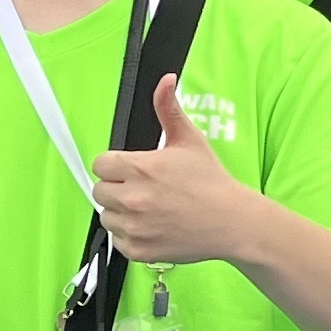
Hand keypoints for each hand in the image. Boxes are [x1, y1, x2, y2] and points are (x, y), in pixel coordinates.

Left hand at [92, 78, 272, 267]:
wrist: (231, 221)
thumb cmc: (211, 181)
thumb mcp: (190, 140)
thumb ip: (169, 109)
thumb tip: (165, 81)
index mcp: (142, 168)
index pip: (101, 164)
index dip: (115, 165)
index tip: (132, 170)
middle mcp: (134, 198)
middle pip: (99, 190)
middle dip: (116, 188)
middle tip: (141, 190)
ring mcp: (135, 227)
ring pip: (106, 216)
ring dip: (121, 213)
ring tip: (148, 209)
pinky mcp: (139, 250)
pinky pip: (118, 240)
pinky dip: (130, 235)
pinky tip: (151, 226)